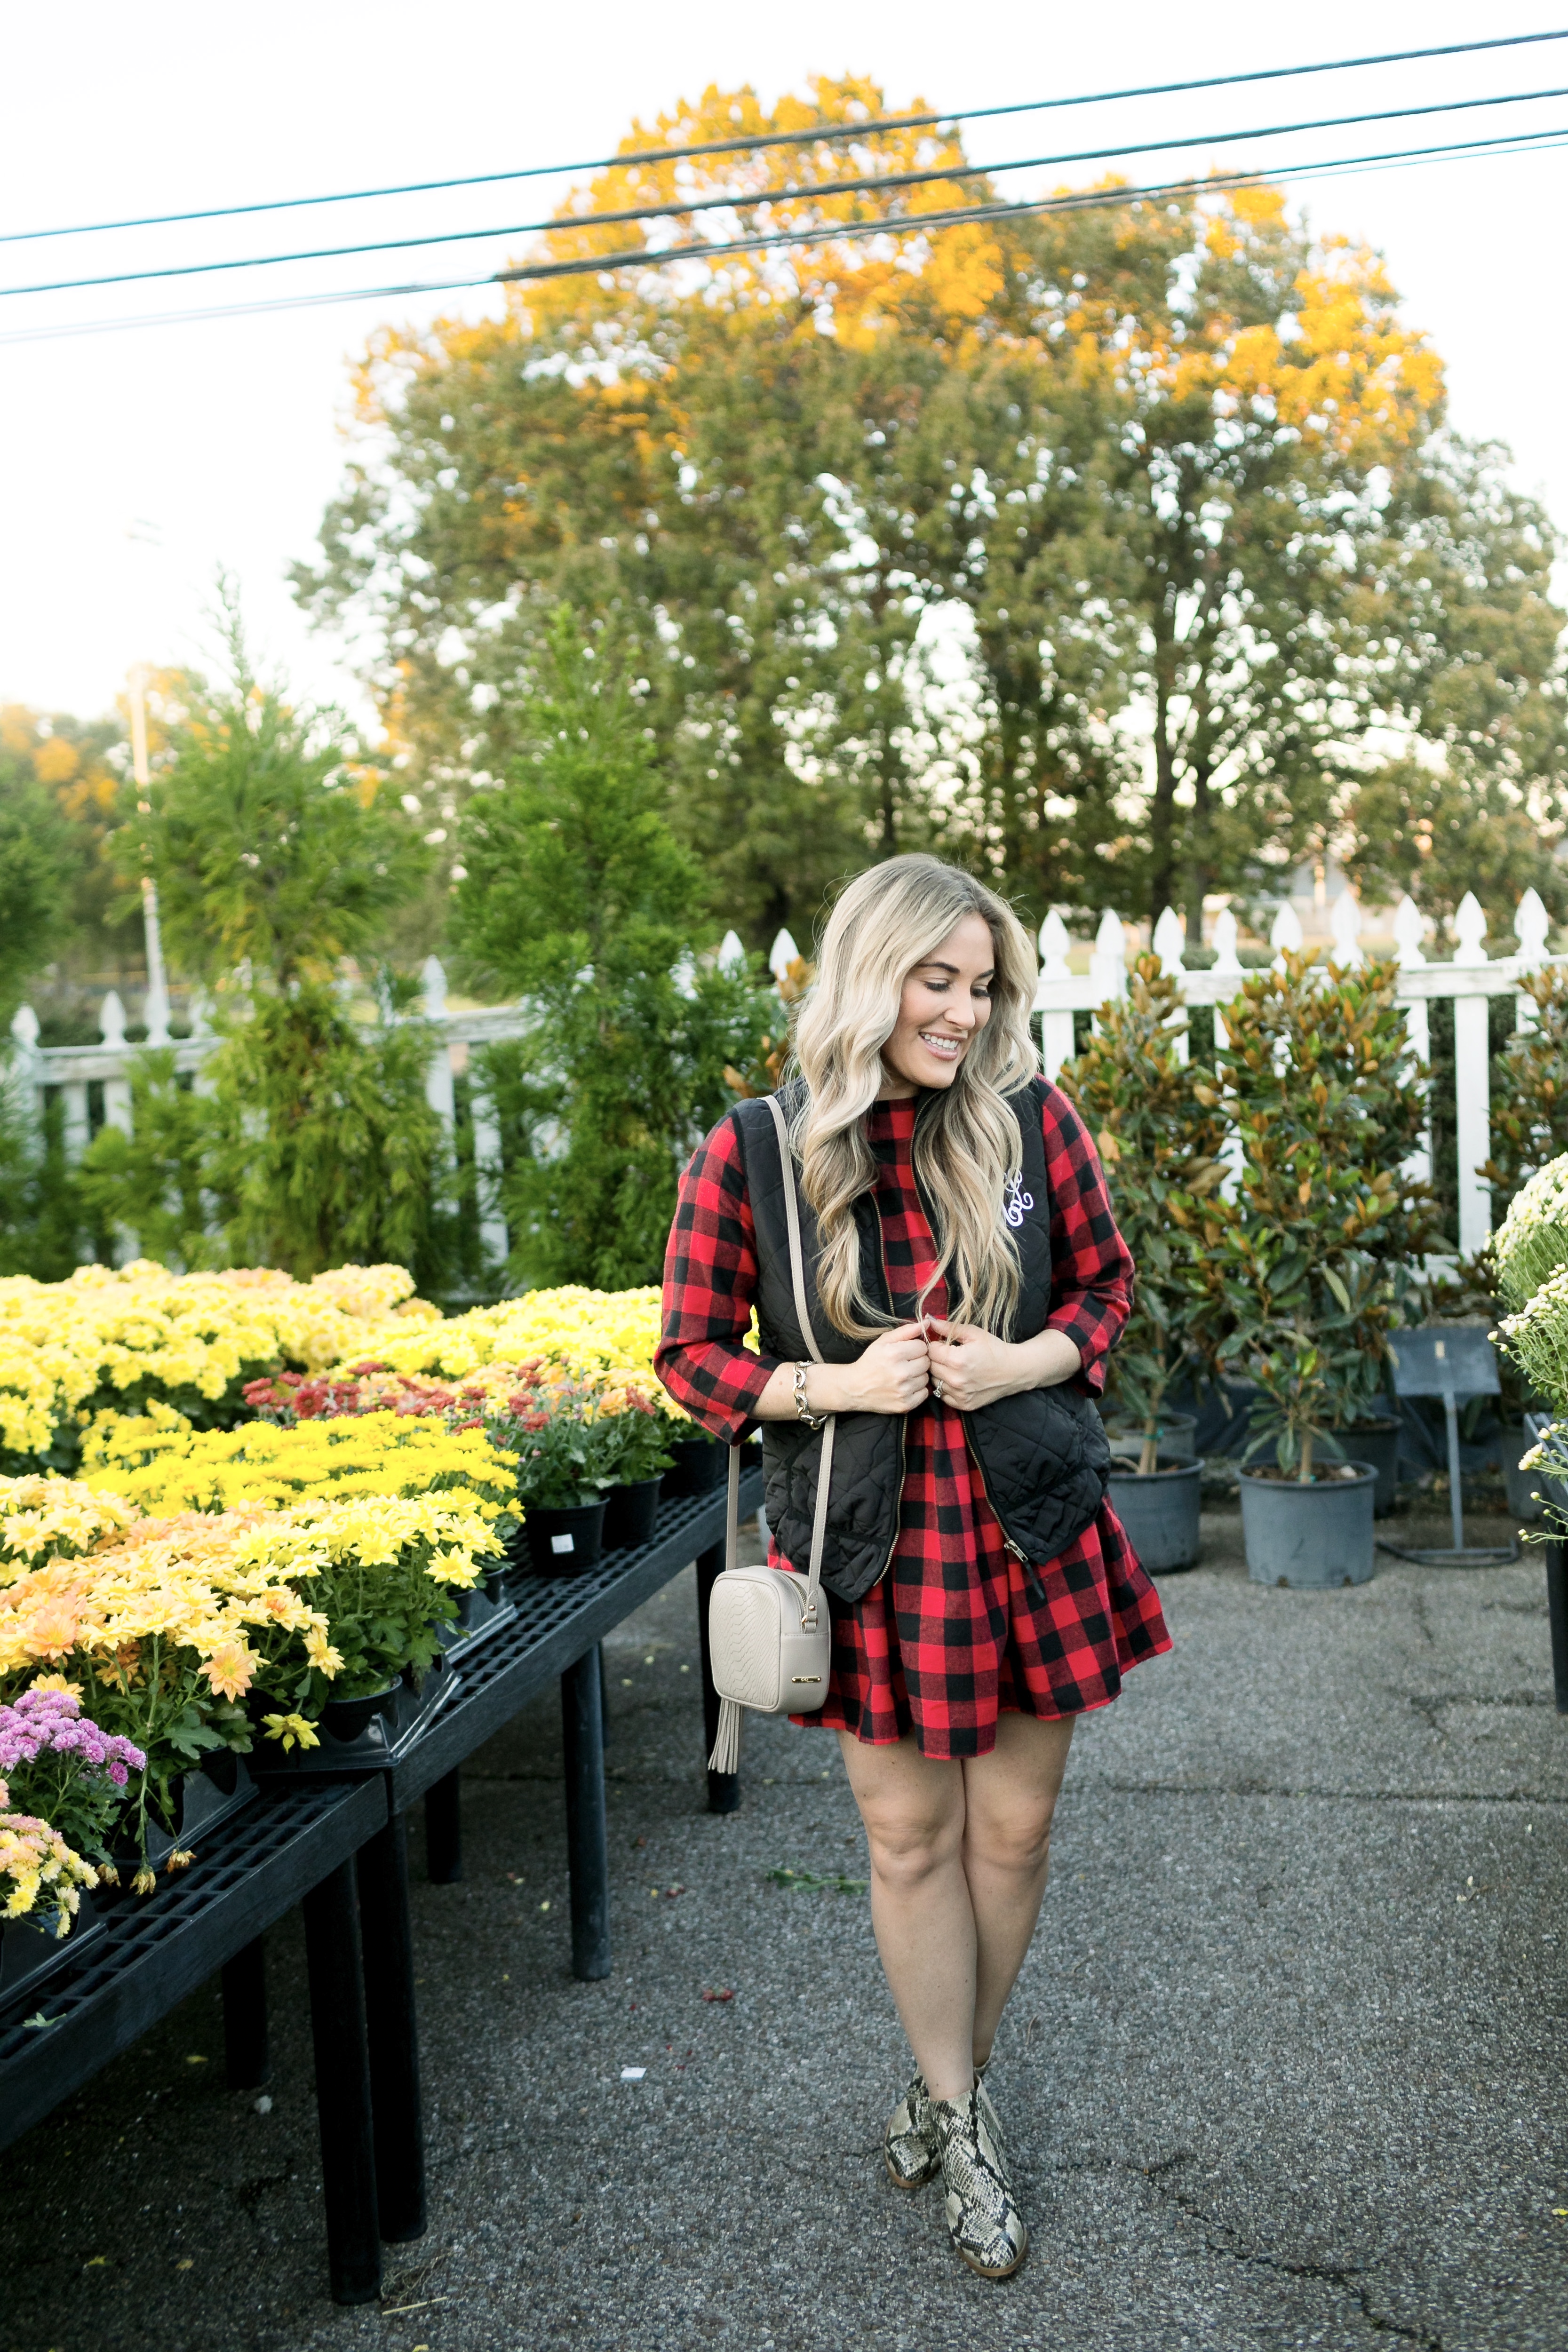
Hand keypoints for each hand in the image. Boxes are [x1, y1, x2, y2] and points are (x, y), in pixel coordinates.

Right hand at [813, 1321, 931, 1416]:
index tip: (904, 1352)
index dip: (914, 1348)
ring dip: (917, 1376)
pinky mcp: (905, 1405)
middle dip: (917, 1361)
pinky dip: (917, 1390)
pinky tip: (904, 1387)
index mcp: (894, 1353)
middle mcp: (900, 1373)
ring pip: (926, 1378)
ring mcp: (903, 1391)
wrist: (854, 1388)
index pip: (923, 1346)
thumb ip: (906, 1330)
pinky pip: (924, 1393)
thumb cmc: (870, 1362)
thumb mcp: (883, 1341)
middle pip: (926, 1362)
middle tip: (904, 1364)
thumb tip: (927, 1323)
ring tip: (903, 1376)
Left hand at [925, 1319, 1080, 1409]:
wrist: (1014, 1371)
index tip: (943, 1344)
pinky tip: (957, 1379)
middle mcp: (957, 1380)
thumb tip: (928, 1320)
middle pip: (930, 1367)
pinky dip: (946, 1387)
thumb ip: (949, 1327)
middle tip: (948, 1354)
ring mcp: (960, 1395)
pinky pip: (942, 1395)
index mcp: (958, 1360)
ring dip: (939, 1373)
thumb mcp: (974, 1333)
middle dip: (935, 1359)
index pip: (930, 1351)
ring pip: (934, 1382)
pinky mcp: (963, 1405)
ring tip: (952, 1367)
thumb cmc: (995, 1349)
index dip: (935, 1345)